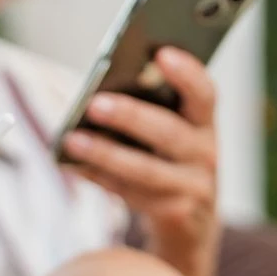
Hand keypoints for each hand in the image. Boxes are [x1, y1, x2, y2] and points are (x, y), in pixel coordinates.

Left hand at [61, 47, 220, 275]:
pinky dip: (97, 177)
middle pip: (169, 133)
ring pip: (145, 170)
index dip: (187, 74)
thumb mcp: (170, 134)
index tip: (162, 52)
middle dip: (130, 117)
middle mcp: (205, 153)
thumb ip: (147, 109)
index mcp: (204, 123)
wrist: (191, 223)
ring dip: (105, 153)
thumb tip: (98, 92)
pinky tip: (71, 163)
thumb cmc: (168, 160)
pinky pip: (129, 193)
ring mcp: (194, 188)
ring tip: (71, 139)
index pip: (204, 94)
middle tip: (94, 103)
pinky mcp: (174, 214)